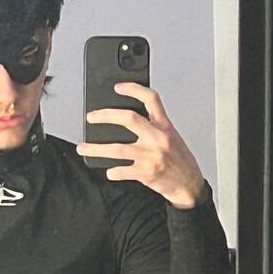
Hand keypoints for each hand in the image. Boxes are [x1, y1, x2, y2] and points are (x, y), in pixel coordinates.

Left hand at [78, 83, 204, 208]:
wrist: (189, 186)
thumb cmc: (180, 162)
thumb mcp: (172, 137)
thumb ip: (154, 127)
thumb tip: (128, 120)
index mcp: (165, 127)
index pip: (151, 99)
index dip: (134, 89)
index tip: (118, 87)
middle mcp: (158, 138)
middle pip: (129, 119)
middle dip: (106, 116)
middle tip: (92, 117)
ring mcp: (152, 156)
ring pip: (117, 149)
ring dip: (96, 148)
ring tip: (83, 147)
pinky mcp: (146, 173)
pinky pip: (122, 171)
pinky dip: (112, 172)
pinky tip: (109, 171)